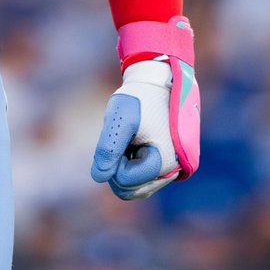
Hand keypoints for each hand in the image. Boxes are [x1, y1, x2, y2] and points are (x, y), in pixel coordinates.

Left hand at [91, 16, 200, 200]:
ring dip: (124, 164)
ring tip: (129, 138)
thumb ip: (108, 149)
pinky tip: (133, 140)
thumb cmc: (140, 98)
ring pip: (135, 185)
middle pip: (129, 189)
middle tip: (121, 137)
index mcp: (163, 164)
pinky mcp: (167, 164)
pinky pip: (142, 176)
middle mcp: (171, 173)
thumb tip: (98, 177)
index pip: (124, 181)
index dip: (112, 160)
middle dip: (118, 165)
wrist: (160, 80)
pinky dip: (132, 162)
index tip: (118, 135)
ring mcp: (171, 170)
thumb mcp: (120, 118)